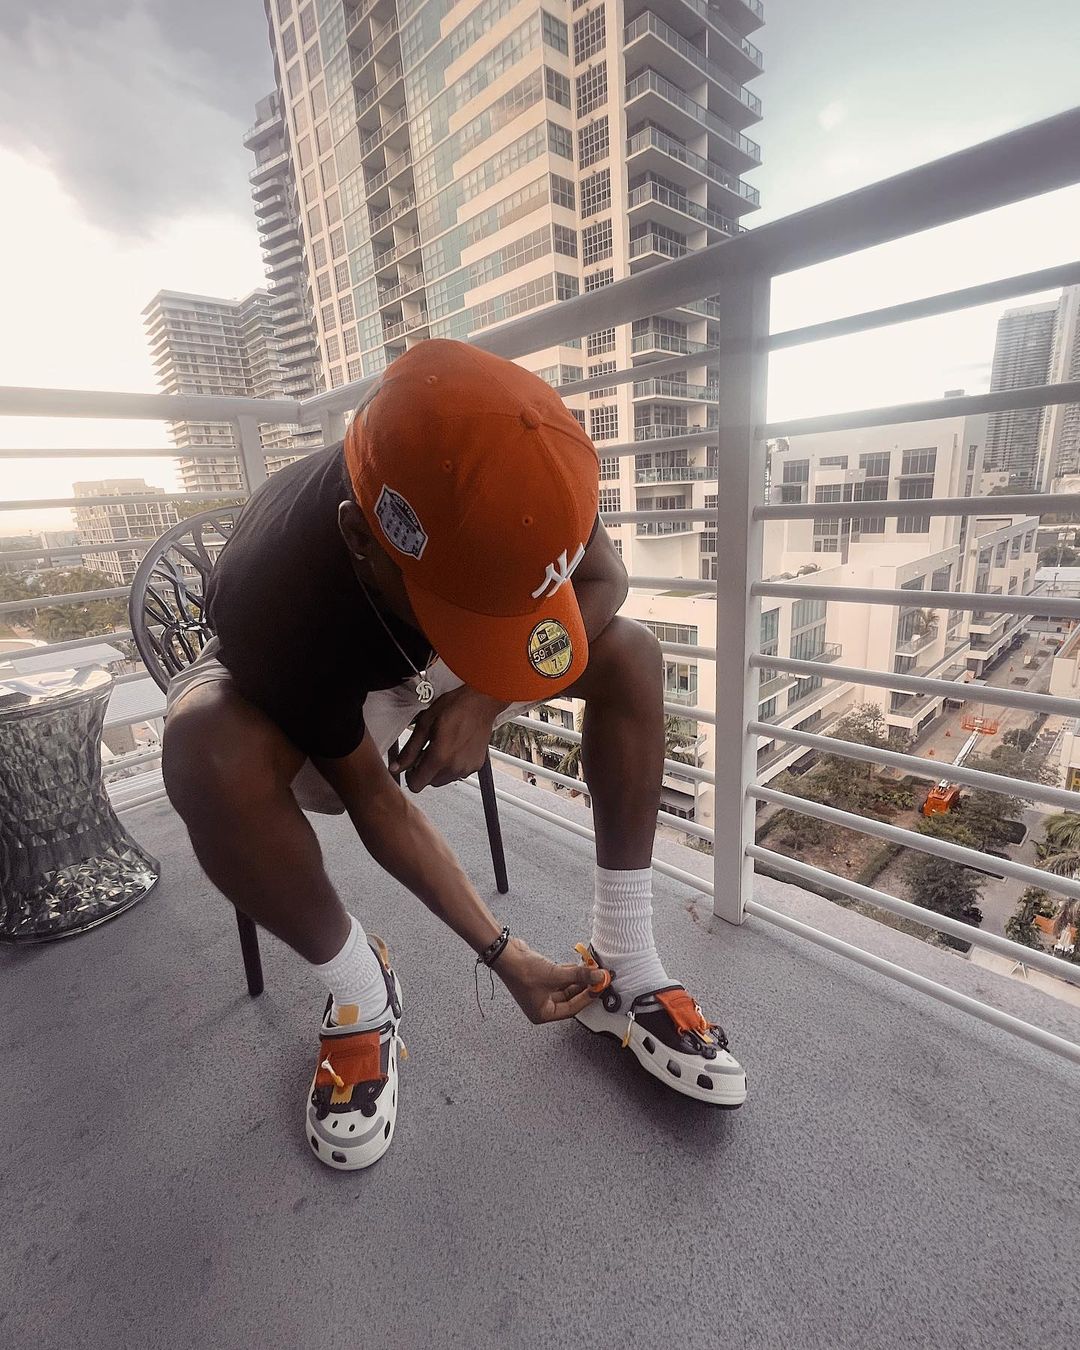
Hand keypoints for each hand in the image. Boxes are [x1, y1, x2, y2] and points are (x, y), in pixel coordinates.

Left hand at [391, 685, 508, 791]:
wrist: (482, 703)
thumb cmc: (456, 707)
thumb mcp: (425, 724)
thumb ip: (409, 750)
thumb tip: (396, 766)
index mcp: (439, 757)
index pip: (417, 785)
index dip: (410, 775)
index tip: (412, 764)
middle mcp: (454, 767)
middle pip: (430, 783)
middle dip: (425, 770)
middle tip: (427, 750)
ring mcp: (466, 768)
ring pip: (443, 780)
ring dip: (439, 769)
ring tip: (442, 746)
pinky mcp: (476, 766)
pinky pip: (457, 773)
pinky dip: (453, 765)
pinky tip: (455, 748)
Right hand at [493, 937, 606, 1023]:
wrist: (505, 954)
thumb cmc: (521, 972)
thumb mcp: (555, 975)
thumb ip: (580, 976)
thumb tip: (598, 976)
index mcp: (543, 1014)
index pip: (572, 1008)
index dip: (587, 997)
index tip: (599, 987)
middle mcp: (542, 1005)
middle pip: (570, 997)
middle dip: (585, 986)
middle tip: (598, 978)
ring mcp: (541, 991)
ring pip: (566, 986)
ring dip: (579, 978)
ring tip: (592, 969)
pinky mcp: (542, 978)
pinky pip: (560, 978)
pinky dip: (570, 972)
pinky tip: (580, 965)